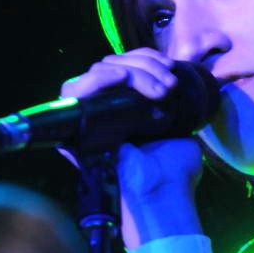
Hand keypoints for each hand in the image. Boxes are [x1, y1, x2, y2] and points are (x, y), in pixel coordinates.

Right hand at [62, 49, 204, 244]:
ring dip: (133, 72)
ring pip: (99, 72)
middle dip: (145, 65)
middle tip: (169, 84)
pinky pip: (75, 89)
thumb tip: (169, 82)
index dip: (146, 60)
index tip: (170, 68)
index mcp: (127, 111)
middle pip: (113, 65)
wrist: (161, 192)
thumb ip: (170, 106)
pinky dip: (101, 78)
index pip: (126, 68)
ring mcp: (88, 116)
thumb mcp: (179, 128)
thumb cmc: (174, 171)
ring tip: (159, 90)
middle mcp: (105, 111)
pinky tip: (123, 78)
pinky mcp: (74, 123)